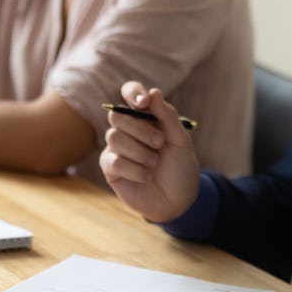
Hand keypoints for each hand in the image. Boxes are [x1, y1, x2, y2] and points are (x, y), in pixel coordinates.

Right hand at [99, 82, 201, 222]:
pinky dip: (135, 170)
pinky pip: (114, 161)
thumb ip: (168, 116)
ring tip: (155, 164)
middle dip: (140, 129)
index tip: (143, 103)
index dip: (132, 93)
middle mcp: (128, 128)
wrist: (177, 200)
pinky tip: (147, 176)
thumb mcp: (180, 141)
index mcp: (146, 116)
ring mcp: (117, 148)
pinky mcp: (110, 168)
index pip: (130, 92)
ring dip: (139, 152)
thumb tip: (154, 91)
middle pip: (118, 115)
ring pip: (113, 137)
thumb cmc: (180, 167)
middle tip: (160, 143)